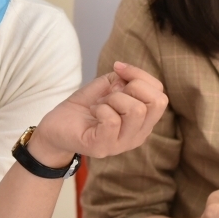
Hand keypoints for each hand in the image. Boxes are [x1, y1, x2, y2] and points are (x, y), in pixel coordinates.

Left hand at [27, 62, 167, 165]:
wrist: (58, 126)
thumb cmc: (86, 106)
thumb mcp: (109, 85)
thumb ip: (125, 78)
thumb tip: (125, 72)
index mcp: (144, 122)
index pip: (161, 94)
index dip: (140, 75)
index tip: (118, 70)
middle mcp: (138, 135)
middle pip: (157, 103)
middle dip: (132, 86)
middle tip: (111, 92)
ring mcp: (121, 144)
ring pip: (136, 111)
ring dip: (113, 98)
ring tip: (100, 104)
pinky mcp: (102, 147)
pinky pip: (112, 120)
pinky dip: (100, 108)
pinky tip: (93, 111)